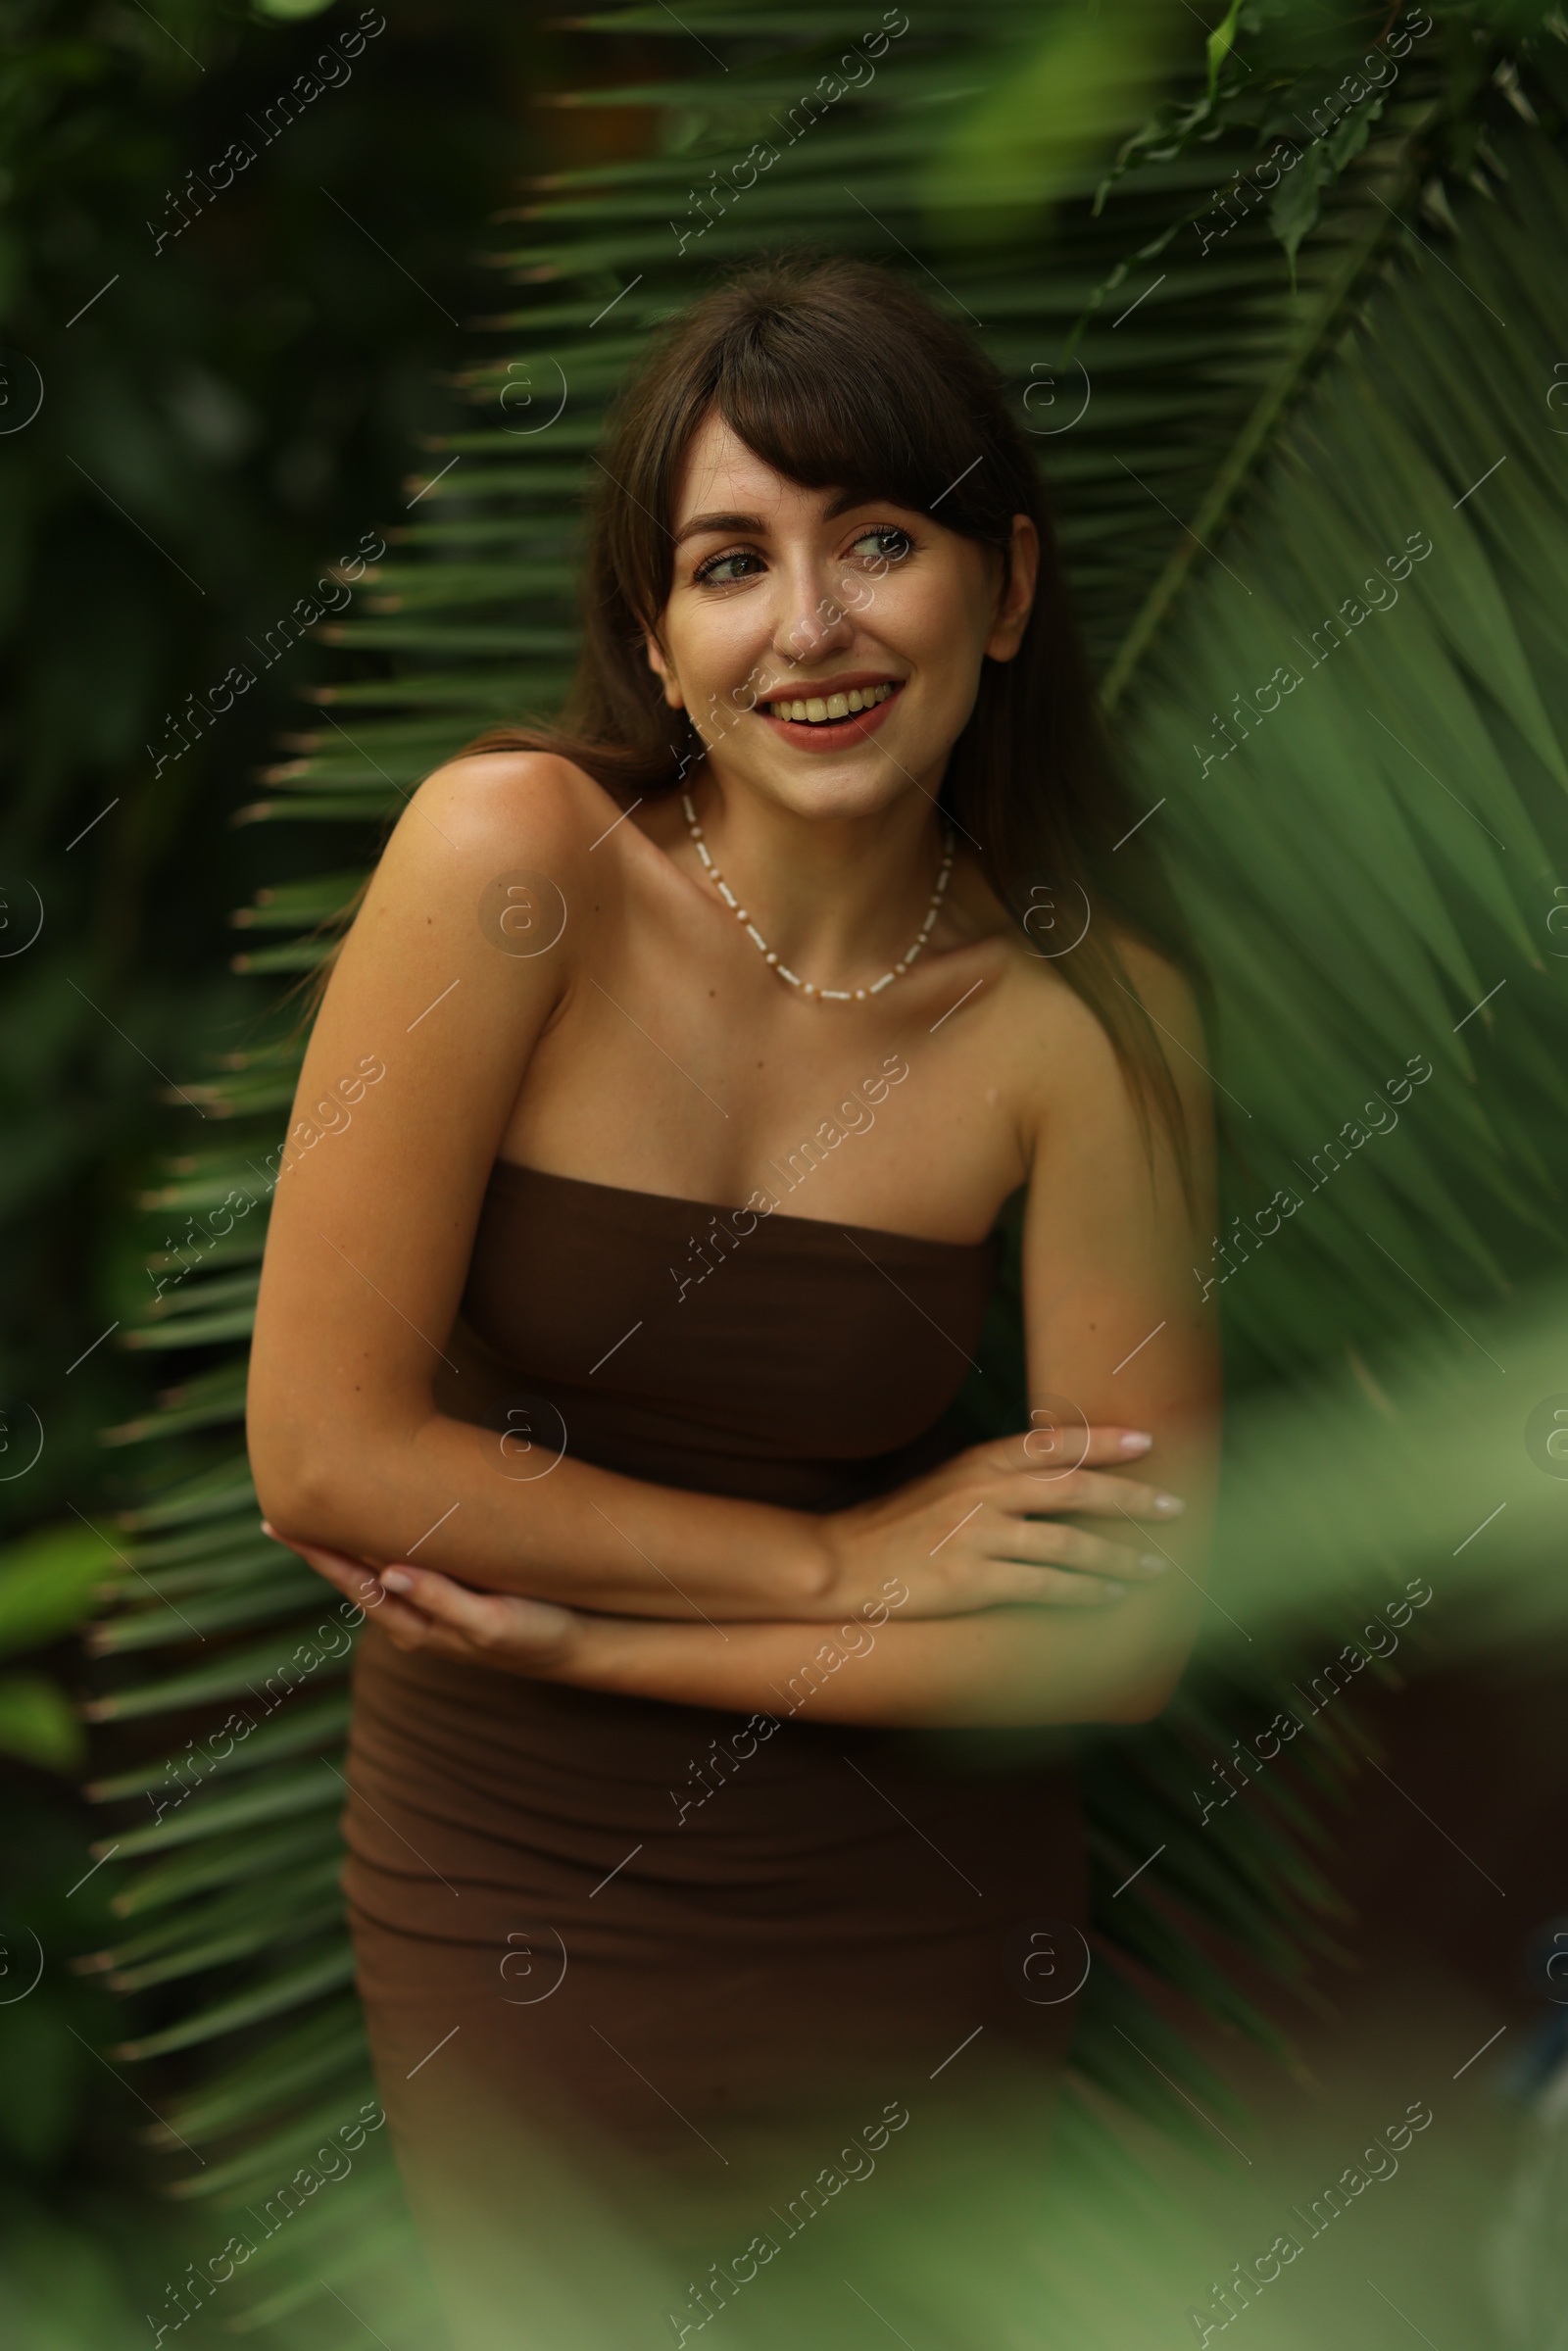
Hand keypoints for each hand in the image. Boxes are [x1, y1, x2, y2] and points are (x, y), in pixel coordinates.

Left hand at [262, 1524, 578, 1676]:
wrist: (580, 1647)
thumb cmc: (538, 1634)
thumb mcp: (491, 1621)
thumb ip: (441, 1598)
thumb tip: (387, 1573)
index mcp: (416, 1625)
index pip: (353, 1581)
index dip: (315, 1552)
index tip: (278, 1523)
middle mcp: (414, 1618)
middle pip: (353, 1574)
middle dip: (319, 1545)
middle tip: (283, 1506)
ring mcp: (432, 1608)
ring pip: (376, 1568)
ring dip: (347, 1542)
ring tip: (319, 1511)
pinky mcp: (453, 1594)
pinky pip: (404, 1563)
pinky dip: (381, 1542)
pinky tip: (378, 1524)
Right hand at [818, 1426, 1183, 1618]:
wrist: (839, 1562)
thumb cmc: (892, 1526)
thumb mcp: (942, 1484)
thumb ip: (991, 1478)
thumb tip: (1048, 1476)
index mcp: (977, 1463)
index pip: (1053, 1443)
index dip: (1104, 1441)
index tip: (1148, 1442)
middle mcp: (984, 1493)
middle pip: (1075, 1490)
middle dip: (1131, 1499)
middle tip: (1174, 1506)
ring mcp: (980, 1537)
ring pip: (1068, 1544)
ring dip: (1117, 1556)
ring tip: (1154, 1567)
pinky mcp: (973, 1582)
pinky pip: (1044, 1586)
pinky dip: (1083, 1590)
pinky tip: (1109, 1595)